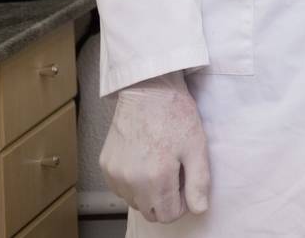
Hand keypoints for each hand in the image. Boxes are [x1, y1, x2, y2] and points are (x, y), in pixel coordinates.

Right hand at [101, 72, 209, 223]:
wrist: (148, 89)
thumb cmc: (175, 114)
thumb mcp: (196, 146)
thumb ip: (198, 182)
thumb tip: (199, 209)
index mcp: (155, 179)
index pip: (168, 215)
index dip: (182, 203)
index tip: (186, 183)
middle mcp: (130, 181)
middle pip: (150, 211)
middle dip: (166, 200)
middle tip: (175, 173)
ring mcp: (114, 174)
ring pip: (134, 201)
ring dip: (148, 192)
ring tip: (160, 164)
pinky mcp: (105, 165)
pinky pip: (121, 188)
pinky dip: (133, 182)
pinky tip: (144, 161)